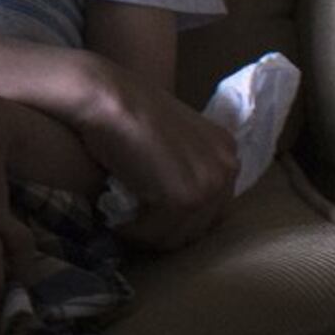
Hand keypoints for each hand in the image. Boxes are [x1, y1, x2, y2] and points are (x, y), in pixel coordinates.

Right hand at [75, 64, 237, 252]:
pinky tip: (116, 217)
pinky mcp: (184, 199)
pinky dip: (132, 231)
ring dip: (146, 233)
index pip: (211, 206)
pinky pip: (155, 234)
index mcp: (226, 151)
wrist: (108, 99)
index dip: (178, 215)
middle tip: (134, 222)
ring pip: (177, 235)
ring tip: (122, 221)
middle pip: (198, 226)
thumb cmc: (128, 110)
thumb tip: (172, 204)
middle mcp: (227, 168)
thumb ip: (185, 164)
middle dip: (164, 229)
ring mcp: (208, 185)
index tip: (150, 214)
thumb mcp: (172, 136)